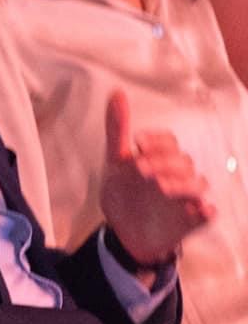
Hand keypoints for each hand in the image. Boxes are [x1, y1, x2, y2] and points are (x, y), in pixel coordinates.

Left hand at [100, 90, 212, 266]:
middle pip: (183, 161)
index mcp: (161, 159)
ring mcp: (187, 198)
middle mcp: (178, 175)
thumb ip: (117, 129)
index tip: (137, 142)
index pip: (169, 142)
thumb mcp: (115, 162)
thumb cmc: (124, 192)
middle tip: (140, 170)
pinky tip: (200, 209)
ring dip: (183, 184)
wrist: (124, 231)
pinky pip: (208, 214)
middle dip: (163, 163)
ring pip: (198, 185)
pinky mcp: (192, 220)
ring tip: (161, 187)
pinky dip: (206, 211)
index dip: (156, 141)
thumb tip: (116, 93)